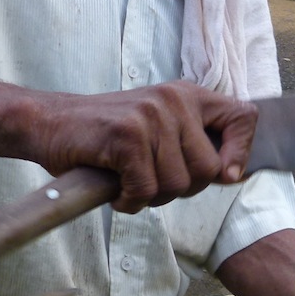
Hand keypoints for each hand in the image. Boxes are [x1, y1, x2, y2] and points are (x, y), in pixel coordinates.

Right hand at [31, 81, 257, 213]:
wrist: (50, 123)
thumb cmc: (106, 135)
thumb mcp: (159, 127)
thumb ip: (193, 143)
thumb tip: (233, 174)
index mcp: (187, 94)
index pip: (244, 117)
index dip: (240, 152)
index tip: (224, 174)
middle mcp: (174, 99)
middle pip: (209, 170)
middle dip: (181, 188)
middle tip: (149, 181)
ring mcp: (150, 115)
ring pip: (177, 185)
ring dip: (151, 197)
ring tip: (128, 182)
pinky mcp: (127, 136)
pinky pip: (145, 190)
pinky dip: (128, 201)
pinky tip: (114, 189)